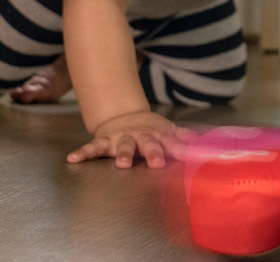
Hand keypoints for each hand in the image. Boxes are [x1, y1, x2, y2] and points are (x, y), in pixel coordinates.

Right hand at [67, 111, 196, 167]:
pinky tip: (73, 159)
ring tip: (122, 164)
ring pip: (123, 146)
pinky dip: (83, 153)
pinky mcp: (105, 140)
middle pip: (149, 144)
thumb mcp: (169, 131)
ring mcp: (122, 138)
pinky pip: (93, 147)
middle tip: (157, 163)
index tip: (188, 158)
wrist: (124, 116)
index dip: (179, 151)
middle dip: (153, 153)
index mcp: (158, 136)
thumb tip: (206, 144)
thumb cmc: (151, 130)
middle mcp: (141, 137)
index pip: (171, 143)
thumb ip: (185, 139)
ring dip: (123, 154)